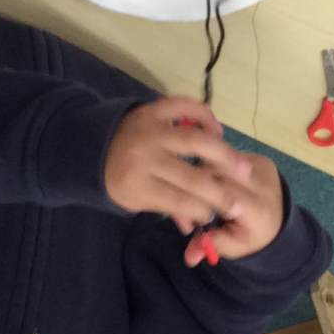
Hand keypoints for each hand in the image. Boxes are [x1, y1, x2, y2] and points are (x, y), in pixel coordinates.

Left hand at [104, 97, 252, 230]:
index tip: (219, 214)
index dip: (203, 210)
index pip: (179, 201)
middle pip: (191, 176)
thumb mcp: (136, 201)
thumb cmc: (119, 179)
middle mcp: (144, 156)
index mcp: (136, 185)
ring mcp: (150, 130)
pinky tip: (217, 131)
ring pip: (195, 140)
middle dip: (220, 191)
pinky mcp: (153, 109)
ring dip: (224, 153)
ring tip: (242, 166)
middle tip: (240, 198)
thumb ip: (169, 209)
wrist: (91, 146)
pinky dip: (205, 115)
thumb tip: (197, 226)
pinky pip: (185, 107)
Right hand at [184, 154, 283, 266]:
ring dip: (204, 173)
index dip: (196, 199)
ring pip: (220, 161)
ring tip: (196, 191)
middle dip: (195, 185)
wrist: (280, 220)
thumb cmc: (252, 235)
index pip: (220, 193)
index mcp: (257, 208)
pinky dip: (215, 167)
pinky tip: (210, 180)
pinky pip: (228, 157)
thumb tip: (190, 257)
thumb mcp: (234, 246)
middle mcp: (261, 183)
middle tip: (183, 200)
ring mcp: (261, 167)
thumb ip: (212, 246)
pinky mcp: (259, 158)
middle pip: (218, 172)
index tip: (184, 217)